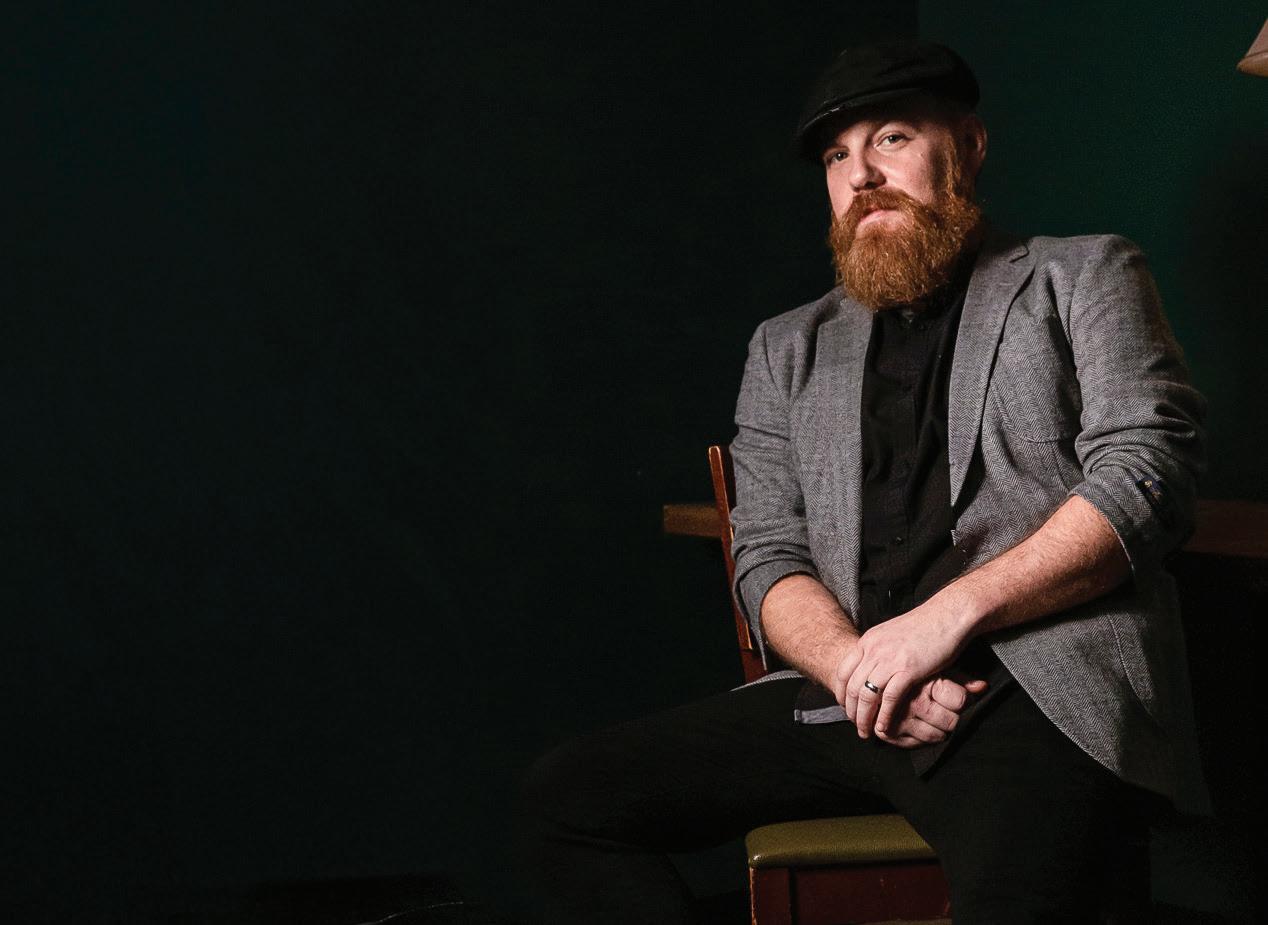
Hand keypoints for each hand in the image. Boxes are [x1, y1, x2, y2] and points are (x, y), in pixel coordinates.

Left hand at [833, 590, 976, 737]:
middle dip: (851, 710)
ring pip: (867, 695)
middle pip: (852, 687)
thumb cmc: (925, 627)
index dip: (841, 693)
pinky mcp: (908, 669)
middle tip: (854, 725)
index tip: (846, 708)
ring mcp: (889, 659)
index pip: (842, 672)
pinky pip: (889, 698)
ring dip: (864, 717)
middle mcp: (873, 650)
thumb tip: (872, 666)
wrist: (948, 615)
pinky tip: (884, 727)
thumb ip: (879, 649)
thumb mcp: (892, 634)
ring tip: (866, 732)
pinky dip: (884, 716)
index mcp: (868, 641)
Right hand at [868, 674, 987, 748]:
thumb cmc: (906, 667)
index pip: (960, 701)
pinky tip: (922, 730)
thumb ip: (959, 678)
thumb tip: (984, 686)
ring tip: (939, 724)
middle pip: (950, 721)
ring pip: (934, 735)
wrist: (867, 667)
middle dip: (954, 720)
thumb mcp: (933, 667)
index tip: (963, 702)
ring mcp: (900, 718)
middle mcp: (913, 702)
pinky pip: (913, 744)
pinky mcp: (886, 730)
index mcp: (926, 682)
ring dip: (940, 732)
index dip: (966, 703)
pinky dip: (921, 740)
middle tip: (952, 716)